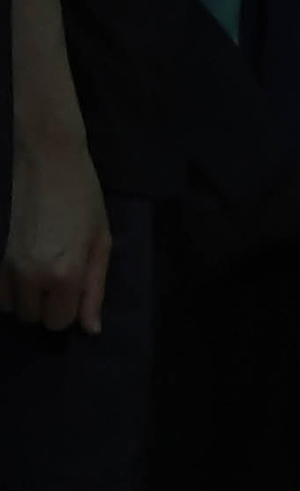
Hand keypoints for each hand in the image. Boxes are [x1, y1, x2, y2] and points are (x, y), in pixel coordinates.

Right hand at [4, 122, 110, 331]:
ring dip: (26, 297)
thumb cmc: (84, 198)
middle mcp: (32, 276)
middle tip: (58, 275)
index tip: (74, 287)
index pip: (59, 322)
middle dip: (47, 305)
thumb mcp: (100, 243)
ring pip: (12, 307)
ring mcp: (8, 265)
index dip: (69, 309)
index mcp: (65, 274)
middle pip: (34, 318)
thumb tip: (90, 330)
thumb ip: (95, 290)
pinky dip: (8, 287)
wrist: (49, 160)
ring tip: (40, 269)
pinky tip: (22, 266)